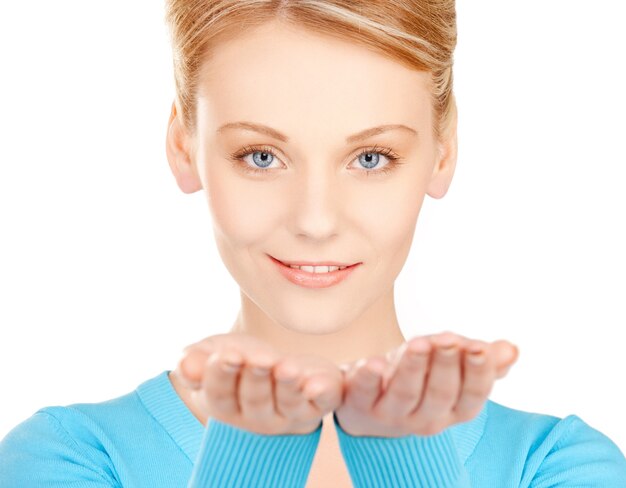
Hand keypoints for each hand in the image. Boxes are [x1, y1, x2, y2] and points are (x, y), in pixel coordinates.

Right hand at [171, 332, 342, 434]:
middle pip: (255, 401)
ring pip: (288, 403)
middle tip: (259, 358)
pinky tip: (316, 383)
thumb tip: (186, 366)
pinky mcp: (318, 403)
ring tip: (285, 367)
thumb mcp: (213, 353)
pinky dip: (320, 394)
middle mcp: (258, 416)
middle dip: (256, 378)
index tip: (226, 355)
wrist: (280, 365)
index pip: (220, 395)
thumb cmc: (241, 360)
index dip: (222, 376)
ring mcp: (290, 412)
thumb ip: (195, 361)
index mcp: (227, 405)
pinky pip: (322, 403)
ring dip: (287, 385)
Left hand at [334, 331, 518, 436]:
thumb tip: (511, 350)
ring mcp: (390, 414)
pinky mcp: (359, 404)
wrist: (365, 405)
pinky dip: (369, 378)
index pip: (472, 396)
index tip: (479, 348)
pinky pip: (364, 393)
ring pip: (405, 393)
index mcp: (452, 409)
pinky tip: (373, 363)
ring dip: (413, 368)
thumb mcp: (449, 366)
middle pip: (440, 394)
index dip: (477, 374)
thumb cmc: (416, 379)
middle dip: (445, 365)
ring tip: (418, 342)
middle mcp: (424, 417)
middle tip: (447, 339)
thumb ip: (480, 360)